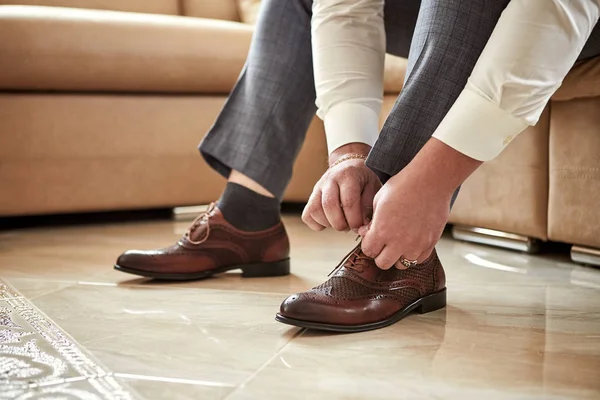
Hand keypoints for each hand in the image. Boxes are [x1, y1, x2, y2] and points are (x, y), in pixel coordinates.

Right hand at [302, 143, 380, 231]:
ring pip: (315, 210)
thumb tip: (362, 225)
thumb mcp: (373, 187)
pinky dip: (317, 224)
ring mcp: (318, 187)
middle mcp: (330, 179)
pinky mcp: (311, 196)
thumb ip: (368, 205)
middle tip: (349, 227)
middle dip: (340, 223)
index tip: (359, 225)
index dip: (354, 219)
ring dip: (328, 224)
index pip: (348, 201)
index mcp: (348, 176)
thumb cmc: (363, 179)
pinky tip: (329, 222)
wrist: (349, 164)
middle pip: (329, 205)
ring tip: (340, 223)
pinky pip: (307, 215)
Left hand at [358, 138, 482, 269]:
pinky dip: (414, 253)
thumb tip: (367, 232)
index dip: (368, 243)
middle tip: (384, 241)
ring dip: (398, 255)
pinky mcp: (430, 243)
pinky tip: (413, 240)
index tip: (372, 236)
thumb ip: (372, 220)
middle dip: (380, 253)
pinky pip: (418, 259)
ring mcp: (416, 245)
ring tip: (400, 241)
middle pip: (383, 263)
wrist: (431, 180)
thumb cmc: (403, 185)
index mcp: (381, 231)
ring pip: (401, 264)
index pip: (368, 251)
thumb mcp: (379, 200)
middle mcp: (398, 242)